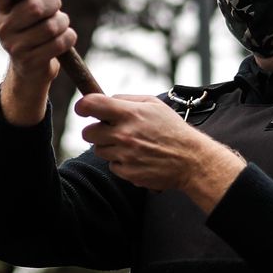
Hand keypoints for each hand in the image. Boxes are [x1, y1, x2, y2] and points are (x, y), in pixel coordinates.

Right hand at [0, 0, 76, 123]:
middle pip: (35, 7)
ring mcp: (14, 46)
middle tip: (57, 7)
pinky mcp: (29, 62)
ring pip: (50, 26)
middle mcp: (3, 27)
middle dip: (54, 3)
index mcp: (2, 8)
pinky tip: (65, 38)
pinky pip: (58, 43)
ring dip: (63, 22)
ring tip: (61, 24)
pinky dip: (69, 37)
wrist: (32, 69)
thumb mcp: (37, 6)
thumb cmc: (35, 29)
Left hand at [75, 94, 245, 211]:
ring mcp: (125, 155)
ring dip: (109, 147)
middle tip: (110, 131)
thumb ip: (127, 99)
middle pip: (87, 132)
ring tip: (130, 145)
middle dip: (96, 131)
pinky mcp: (127, 172)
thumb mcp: (154, 104)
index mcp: (130, 114)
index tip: (82, 109)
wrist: (190, 160)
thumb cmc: (172, 129)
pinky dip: (121, 162)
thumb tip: (105, 99)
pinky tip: (137, 157)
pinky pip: (112, 166)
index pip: (92, 105)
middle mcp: (124, 135)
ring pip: (98, 150)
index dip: (82, 106)